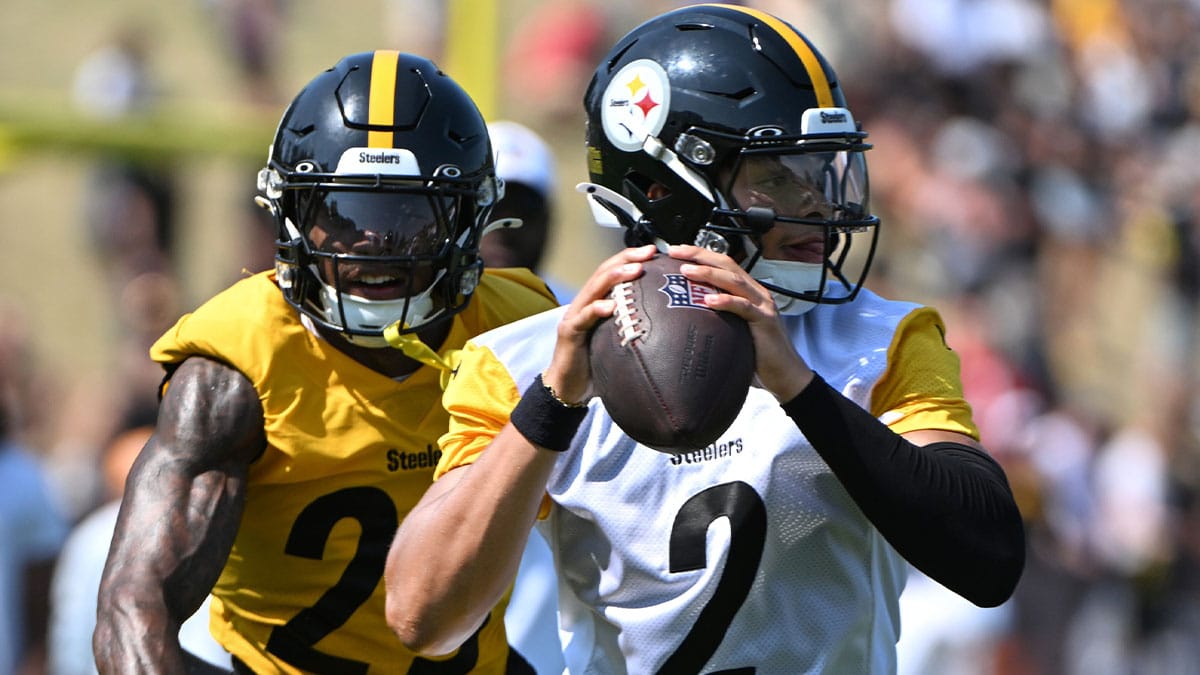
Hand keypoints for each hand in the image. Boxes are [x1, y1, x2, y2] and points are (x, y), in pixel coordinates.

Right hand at [542, 245, 657, 402]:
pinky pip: (583, 317)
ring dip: (614, 277)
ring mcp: (575, 316)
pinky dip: (596, 309)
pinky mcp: (569, 333)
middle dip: (626, 259)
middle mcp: (585, 304)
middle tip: (648, 253)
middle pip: (604, 272)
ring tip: (634, 270)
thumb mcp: (619, 342)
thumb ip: (634, 329)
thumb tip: (669, 326)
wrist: (567, 388)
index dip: (631, 259)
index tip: (653, 252)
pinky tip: (610, 306)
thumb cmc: (595, 366)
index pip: (613, 272)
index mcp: (597, 303)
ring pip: (593, 288)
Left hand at [667, 244, 813, 400]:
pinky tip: (709, 301)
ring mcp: (762, 305)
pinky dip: (726, 301)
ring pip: (734, 281)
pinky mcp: (765, 321)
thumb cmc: (758, 352)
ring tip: (687, 272)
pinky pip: (744, 307)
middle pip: (727, 264)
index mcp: (747, 291)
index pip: (722, 264)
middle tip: (676, 251)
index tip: (676, 251)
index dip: (700, 255)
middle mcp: (756, 292)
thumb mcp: (734, 327)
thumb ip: (718, 316)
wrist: (786, 372)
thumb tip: (688, 313)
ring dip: (709, 274)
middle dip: (699, 255)